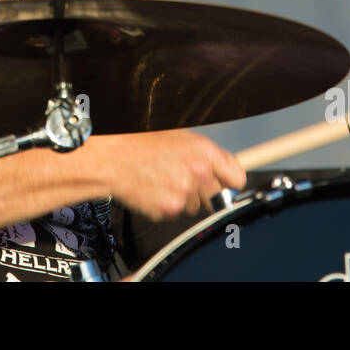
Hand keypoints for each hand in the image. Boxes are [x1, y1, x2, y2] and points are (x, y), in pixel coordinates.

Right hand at [102, 129, 245, 221]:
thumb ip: (206, 155)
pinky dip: (167, 204)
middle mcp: (198, 174)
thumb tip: (223, 168)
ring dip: (185, 198)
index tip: (225, 182)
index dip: (230, 180)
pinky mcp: (169, 210)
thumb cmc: (141, 143)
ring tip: (165, 180)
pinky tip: (155, 188)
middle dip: (205, 190)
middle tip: (184, 178)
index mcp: (204, 152)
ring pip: (196, 206)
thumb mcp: (180, 137)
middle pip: (218, 195)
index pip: (237, 177)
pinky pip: (177, 212)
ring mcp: (184, 194)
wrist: (113, 159)